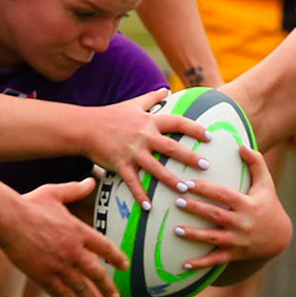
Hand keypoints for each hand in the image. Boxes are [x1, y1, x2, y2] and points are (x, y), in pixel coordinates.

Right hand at [0, 178, 126, 296]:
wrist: (8, 218)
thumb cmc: (30, 203)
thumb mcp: (55, 193)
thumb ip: (75, 190)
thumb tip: (91, 181)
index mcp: (78, 231)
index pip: (105, 248)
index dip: (117, 258)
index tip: (124, 266)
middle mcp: (73, 251)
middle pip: (96, 273)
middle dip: (107, 288)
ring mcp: (58, 265)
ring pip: (80, 288)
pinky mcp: (42, 275)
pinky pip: (60, 293)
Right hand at [85, 88, 208, 199]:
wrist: (85, 127)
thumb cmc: (110, 115)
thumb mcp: (133, 104)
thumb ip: (152, 98)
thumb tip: (166, 90)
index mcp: (149, 121)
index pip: (177, 123)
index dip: (194, 129)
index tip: (210, 136)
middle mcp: (143, 136)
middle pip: (171, 147)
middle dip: (189, 157)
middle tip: (206, 166)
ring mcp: (132, 151)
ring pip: (155, 168)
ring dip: (170, 180)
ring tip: (184, 189)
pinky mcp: (120, 164)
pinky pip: (132, 181)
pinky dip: (140, 194)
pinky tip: (149, 207)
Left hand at [169, 146, 291, 270]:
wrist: (280, 236)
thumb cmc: (269, 205)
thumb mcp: (266, 183)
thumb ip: (256, 162)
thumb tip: (242, 144)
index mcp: (247, 204)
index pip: (223, 195)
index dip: (205, 189)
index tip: (187, 182)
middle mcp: (242, 223)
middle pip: (215, 215)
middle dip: (195, 208)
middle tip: (177, 201)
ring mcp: (238, 240)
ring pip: (213, 238)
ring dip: (194, 235)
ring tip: (176, 230)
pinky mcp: (235, 254)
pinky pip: (216, 260)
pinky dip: (200, 263)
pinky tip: (184, 264)